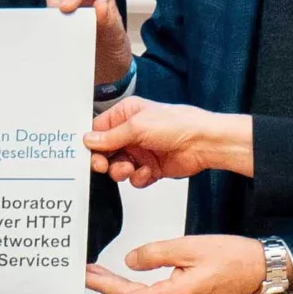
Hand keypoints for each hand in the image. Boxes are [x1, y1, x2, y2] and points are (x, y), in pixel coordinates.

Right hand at [46, 0, 133, 88]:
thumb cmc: (113, 46)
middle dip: (55, 2)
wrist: (108, 70)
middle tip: (57, 23)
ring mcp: (64, 14)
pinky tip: (50, 45)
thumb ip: (110, 21)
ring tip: (55, 38)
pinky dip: (44, 34)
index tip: (67, 7)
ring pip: (47, 6)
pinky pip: (43, 26)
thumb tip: (100, 6)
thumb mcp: (117, 35)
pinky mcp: (54, 29)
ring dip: (48, 20)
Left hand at [72, 235, 268, 293]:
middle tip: (82, 274)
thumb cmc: (234, 258)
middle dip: (105, 287)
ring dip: (120, 286)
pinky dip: (139, 287)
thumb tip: (130, 260)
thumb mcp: (190, 247)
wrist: (263, 271)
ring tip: (96, 272)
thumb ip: (156, 253)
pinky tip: (128, 277)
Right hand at [86, 98, 253, 185]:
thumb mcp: (137, 126)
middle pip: (106, 152)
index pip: (99, 130)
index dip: (93, 144)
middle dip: (106, 161)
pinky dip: (139, 177)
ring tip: (130, 168)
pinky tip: (149, 171)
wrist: (203, 143)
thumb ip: (110, 136)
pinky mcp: (150, 168)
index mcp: (126, 115)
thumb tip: (89, 140)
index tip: (91, 154)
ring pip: (118, 167)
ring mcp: (141, 151)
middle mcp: (132, 132)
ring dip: (122, 171)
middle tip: (105, 166)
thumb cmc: (178, 125)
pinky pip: (134, 178)